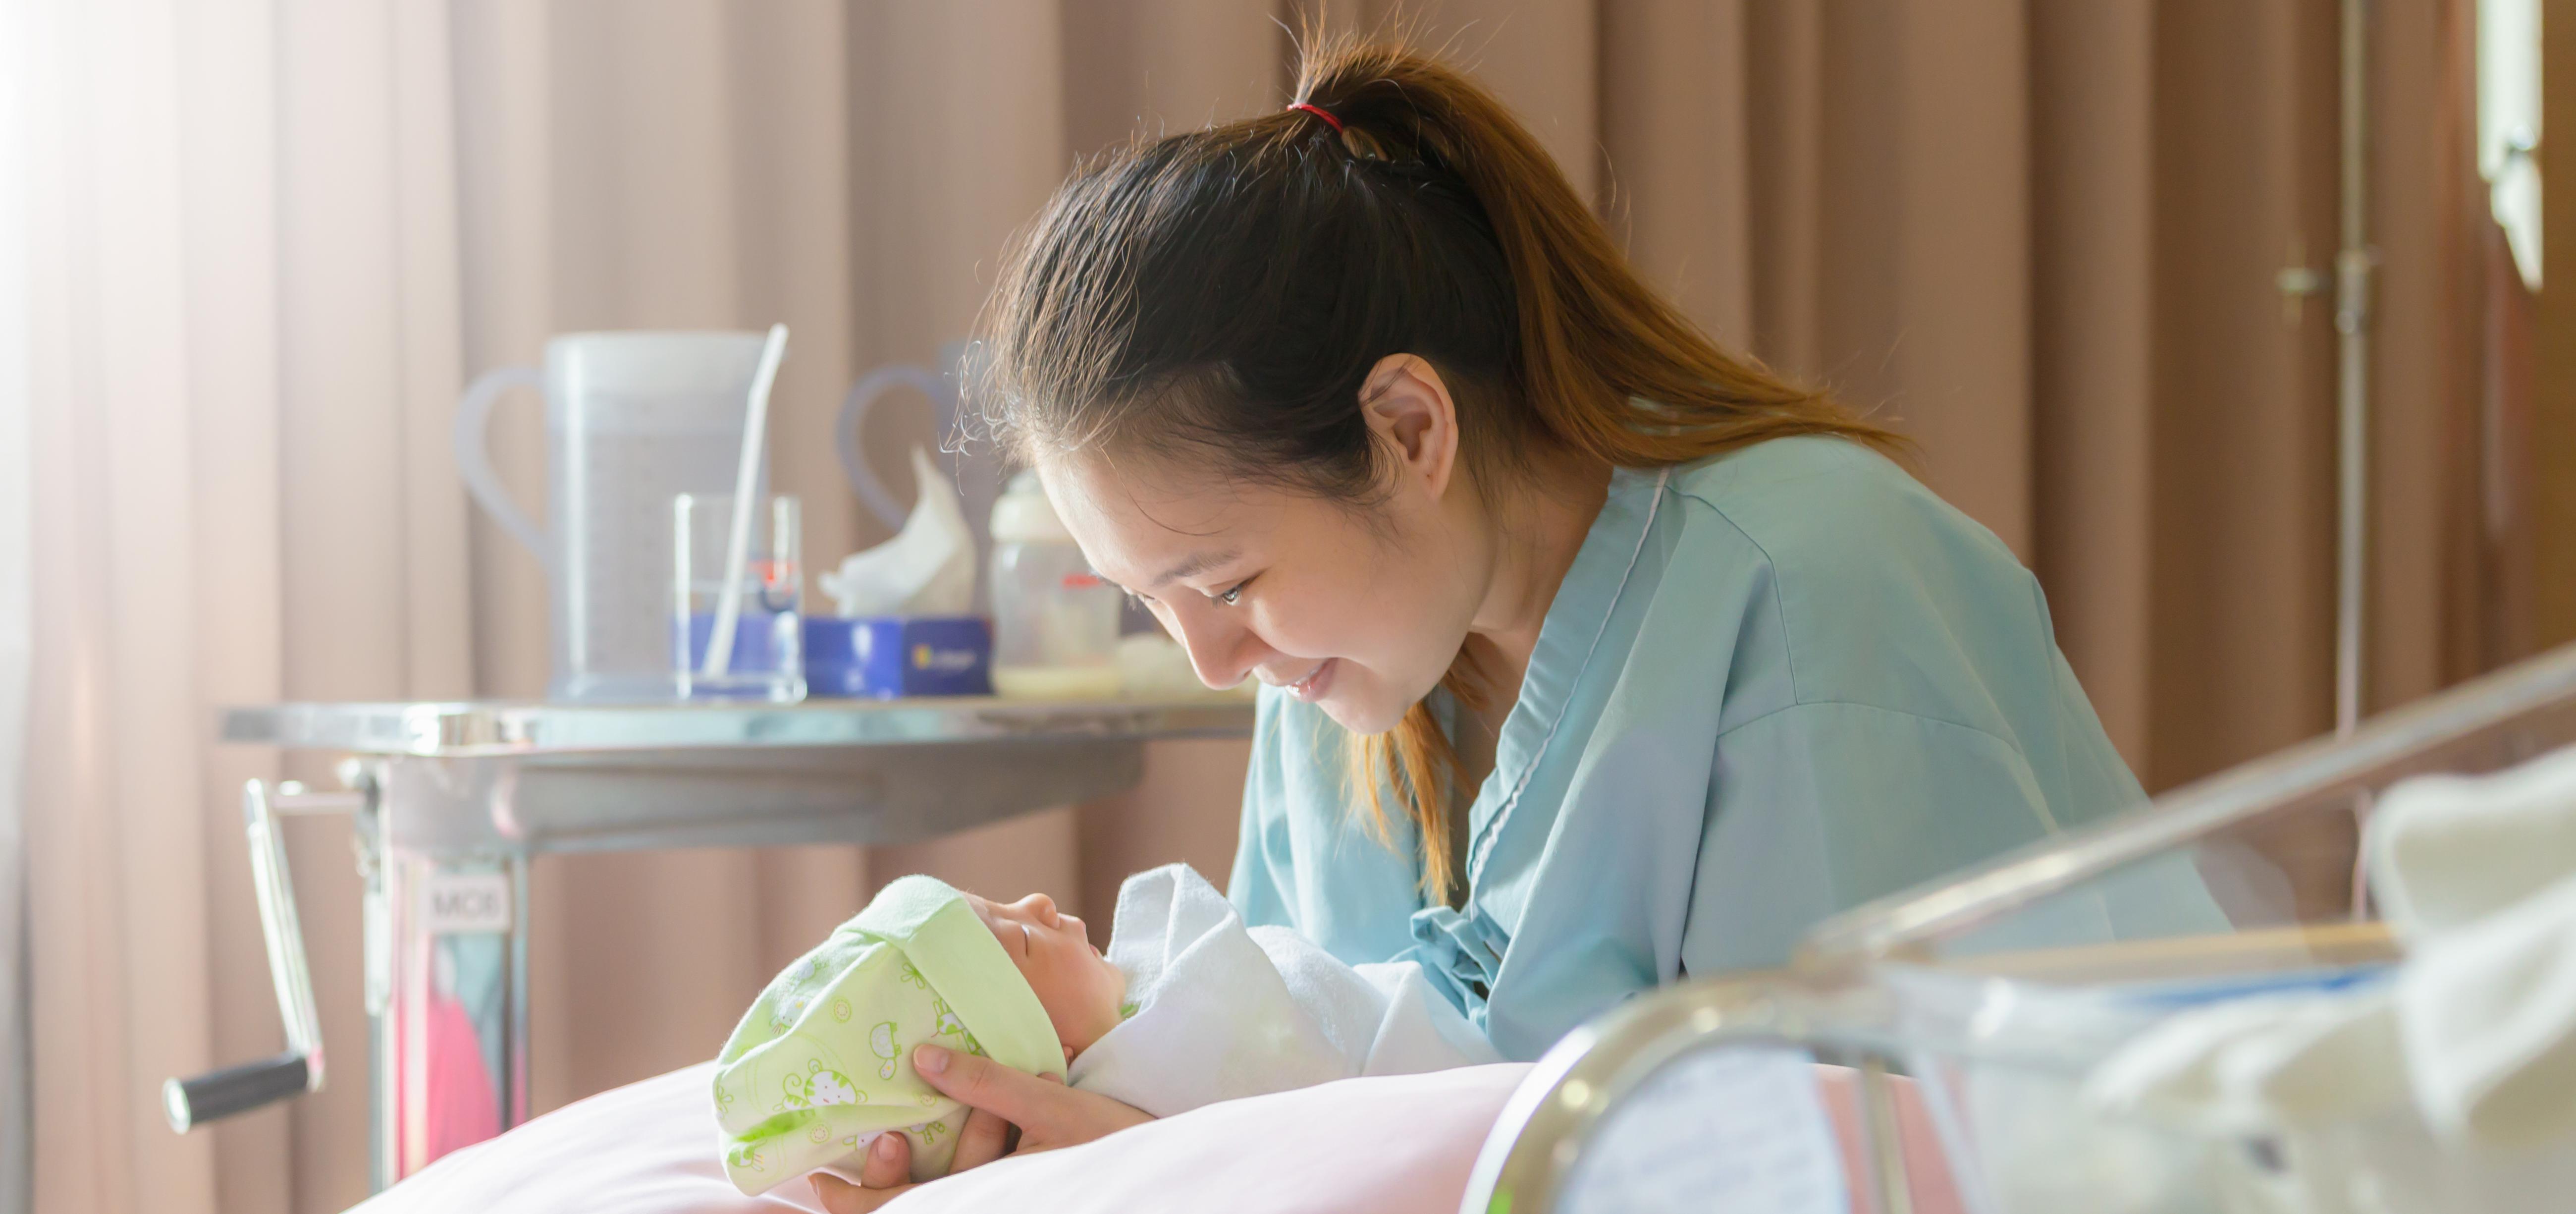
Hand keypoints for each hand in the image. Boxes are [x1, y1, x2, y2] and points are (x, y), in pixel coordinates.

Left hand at [809, 1043, 1152, 1212]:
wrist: (1160, 1170)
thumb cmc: (1110, 1136)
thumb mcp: (1048, 1104)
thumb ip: (986, 1082)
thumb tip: (922, 1056)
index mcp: (988, 1194)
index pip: (901, 1209)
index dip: (853, 1200)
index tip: (817, 1178)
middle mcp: (987, 1203)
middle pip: (911, 1210)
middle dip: (877, 1184)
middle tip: (853, 1154)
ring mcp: (999, 1201)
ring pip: (937, 1201)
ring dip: (908, 1178)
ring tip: (886, 1147)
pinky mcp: (1015, 1193)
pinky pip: (963, 1191)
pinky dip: (939, 1175)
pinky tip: (930, 1153)